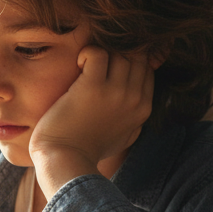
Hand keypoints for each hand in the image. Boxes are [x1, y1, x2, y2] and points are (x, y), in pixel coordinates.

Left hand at [29, 46, 153, 196]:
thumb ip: (135, 116)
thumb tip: (139, 98)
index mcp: (143, 108)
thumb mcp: (125, 135)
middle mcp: (134, 98)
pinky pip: (97, 53)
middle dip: (117, 52)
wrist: (66, 160)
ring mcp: (115, 92)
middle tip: (96, 61)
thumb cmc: (89, 149)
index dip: (129, 60)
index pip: (146, 67)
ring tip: (86, 65)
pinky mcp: (92, 87)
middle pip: (136, 56)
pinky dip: (87, 53)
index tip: (109, 65)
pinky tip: (78, 65)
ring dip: (101, 52)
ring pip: (119, 51)